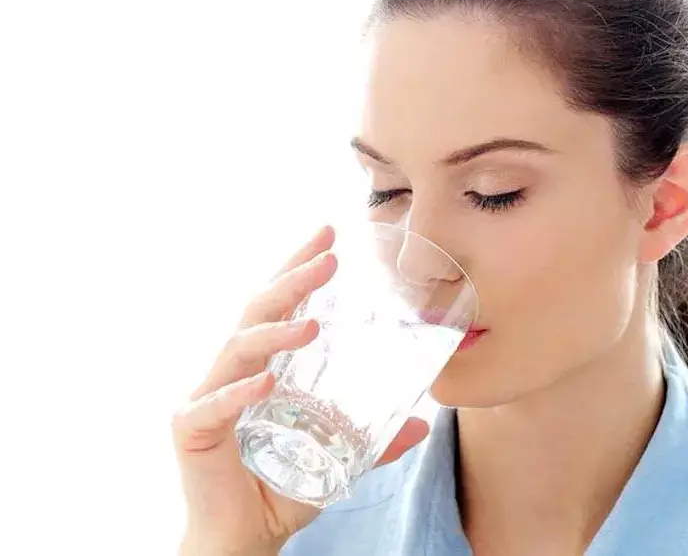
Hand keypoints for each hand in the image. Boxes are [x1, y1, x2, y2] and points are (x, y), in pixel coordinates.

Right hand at [173, 226, 429, 555]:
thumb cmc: (278, 489)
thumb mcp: (338, 459)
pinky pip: (213, 407)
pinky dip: (237, 394)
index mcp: (261, 369)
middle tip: (328, 255)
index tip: (330, 235)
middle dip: (293, 280)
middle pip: (258, 313)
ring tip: (313, 323)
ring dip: (275, 334)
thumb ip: (376, 440)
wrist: (242, 539)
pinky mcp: (190, 432)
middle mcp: (231, 373)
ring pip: (238, 350)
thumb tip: (424, 424)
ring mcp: (207, 397)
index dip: (300, 270)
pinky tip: (264, 385)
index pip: (278, 307)